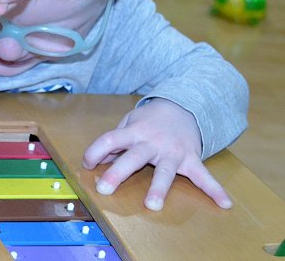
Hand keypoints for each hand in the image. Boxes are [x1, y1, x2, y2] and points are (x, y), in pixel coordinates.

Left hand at [82, 98, 231, 210]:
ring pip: (164, 171)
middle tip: (104, 188)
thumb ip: (117, 140)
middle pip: (132, 157)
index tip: (86, 163)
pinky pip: (203, 176)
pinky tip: (224, 203)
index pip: (110, 139)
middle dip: (117, 173)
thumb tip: (101, 160)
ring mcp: (172, 152)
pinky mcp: (190, 159)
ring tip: (152, 204)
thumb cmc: (151, 118)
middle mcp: (152, 142)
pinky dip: (215, 189)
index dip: (96, 151)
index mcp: (134, 131)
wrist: (184, 105)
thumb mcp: (130, 121)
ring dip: (159, 188)